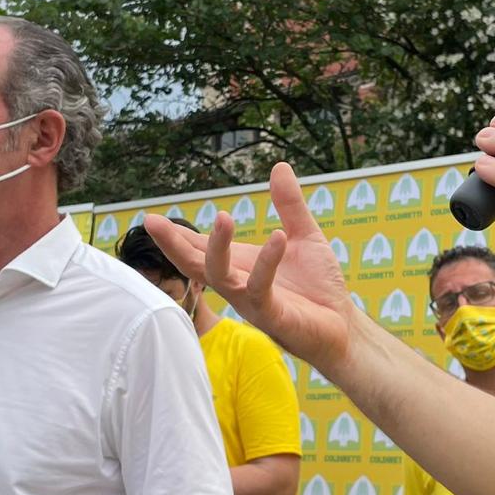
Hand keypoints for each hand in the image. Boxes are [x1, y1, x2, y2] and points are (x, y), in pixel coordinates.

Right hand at [145, 163, 359, 373]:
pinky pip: (260, 288)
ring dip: (218, 247)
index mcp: (240, 266)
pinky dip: (268, 261)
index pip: (200, 250)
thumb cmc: (319, 288)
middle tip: (151, 222)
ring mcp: (251, 301)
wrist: (344, 327)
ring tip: (223, 216)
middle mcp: (238, 284)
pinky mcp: (272, 315)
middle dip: (172, 244)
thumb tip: (279, 166)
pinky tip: (278, 237)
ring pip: (220, 276)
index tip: (151, 219)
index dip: (176, 236)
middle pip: (195, 265)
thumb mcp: (304, 236)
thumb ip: (290, 205)